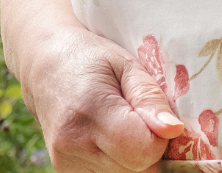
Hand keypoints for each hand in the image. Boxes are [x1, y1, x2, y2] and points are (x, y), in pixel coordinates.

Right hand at [20, 24, 185, 172]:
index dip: (161, 136)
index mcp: (91, 113)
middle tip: (141, 117)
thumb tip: (174, 130)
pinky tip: (112, 138)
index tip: (157, 115)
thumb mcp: (128, 65)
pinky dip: (120, 162)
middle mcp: (73, 146)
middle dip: (149, 147)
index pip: (144, 151)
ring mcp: (65, 165)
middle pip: (136, 169)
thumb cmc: (94, 59)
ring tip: (125, 125)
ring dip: (134, 156)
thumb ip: (150, 98)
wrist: (47, 70)